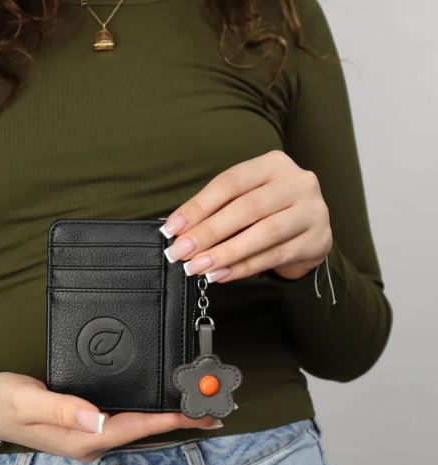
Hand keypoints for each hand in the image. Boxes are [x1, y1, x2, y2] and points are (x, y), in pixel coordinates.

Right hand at [0, 372, 222, 462]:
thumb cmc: (3, 402)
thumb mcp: (28, 401)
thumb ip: (62, 410)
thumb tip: (98, 419)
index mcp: (83, 438)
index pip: (137, 427)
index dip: (172, 417)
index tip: (203, 410)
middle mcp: (91, 441)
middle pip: (145, 430)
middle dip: (180, 418)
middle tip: (216, 405)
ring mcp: (89, 436)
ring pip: (138, 425)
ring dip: (168, 415)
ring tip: (199, 402)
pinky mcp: (85, 426)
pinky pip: (126, 419)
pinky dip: (149, 410)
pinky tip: (159, 401)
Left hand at [160, 150, 332, 281]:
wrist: (311, 232)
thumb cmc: (269, 213)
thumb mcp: (245, 200)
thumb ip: (217, 210)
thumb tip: (178, 231)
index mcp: (273, 164)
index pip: (229, 183)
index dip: (198, 206)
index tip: (172, 229)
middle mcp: (297, 182)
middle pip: (246, 208)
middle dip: (208, 232)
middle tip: (181, 251)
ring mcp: (312, 210)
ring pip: (263, 233)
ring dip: (225, 253)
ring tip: (198, 267)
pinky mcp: (317, 239)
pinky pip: (274, 256)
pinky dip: (243, 268)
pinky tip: (220, 275)